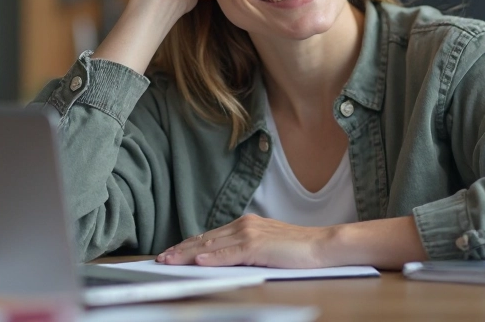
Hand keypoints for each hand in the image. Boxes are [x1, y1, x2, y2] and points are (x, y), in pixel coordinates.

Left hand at [155, 214, 334, 268]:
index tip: (172, 251)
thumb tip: (219, 260)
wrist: (324, 246)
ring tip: (170, 259)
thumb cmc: (299, 250)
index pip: (211, 236)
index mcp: (247, 224)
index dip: (189, 244)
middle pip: (206, 238)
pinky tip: (199, 260)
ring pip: (212, 245)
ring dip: (188, 253)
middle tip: (161, 257)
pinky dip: (213, 256)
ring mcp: (251, 234)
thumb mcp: (266, 248)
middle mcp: (245, 225)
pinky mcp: (259, 246)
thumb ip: (244, 250)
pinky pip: (231, 253)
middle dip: (181, 249)